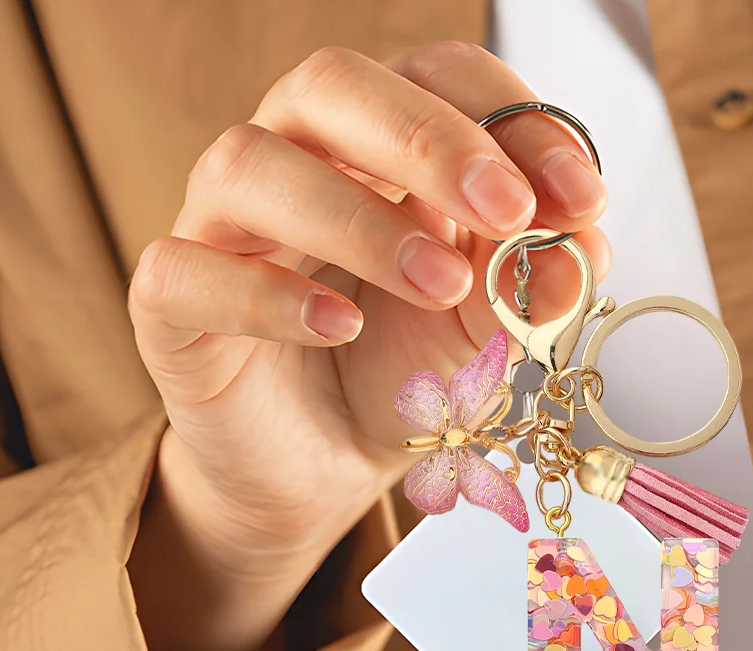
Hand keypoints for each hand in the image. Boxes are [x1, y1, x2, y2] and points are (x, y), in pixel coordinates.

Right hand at [126, 42, 608, 650]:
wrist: (322, 469)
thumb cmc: (398, 380)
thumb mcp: (484, 331)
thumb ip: (528, 285)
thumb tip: (582, 244)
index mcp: (375, 149)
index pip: (435, 78)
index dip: (510, 120)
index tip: (580, 198)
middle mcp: (291, 163)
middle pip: (331, 86)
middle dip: (430, 140)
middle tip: (506, 212)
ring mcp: (220, 228)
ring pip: (249, 165)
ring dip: (358, 217)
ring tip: (439, 284)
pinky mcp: (169, 303)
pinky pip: (186, 271)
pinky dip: (268, 295)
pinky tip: (341, 326)